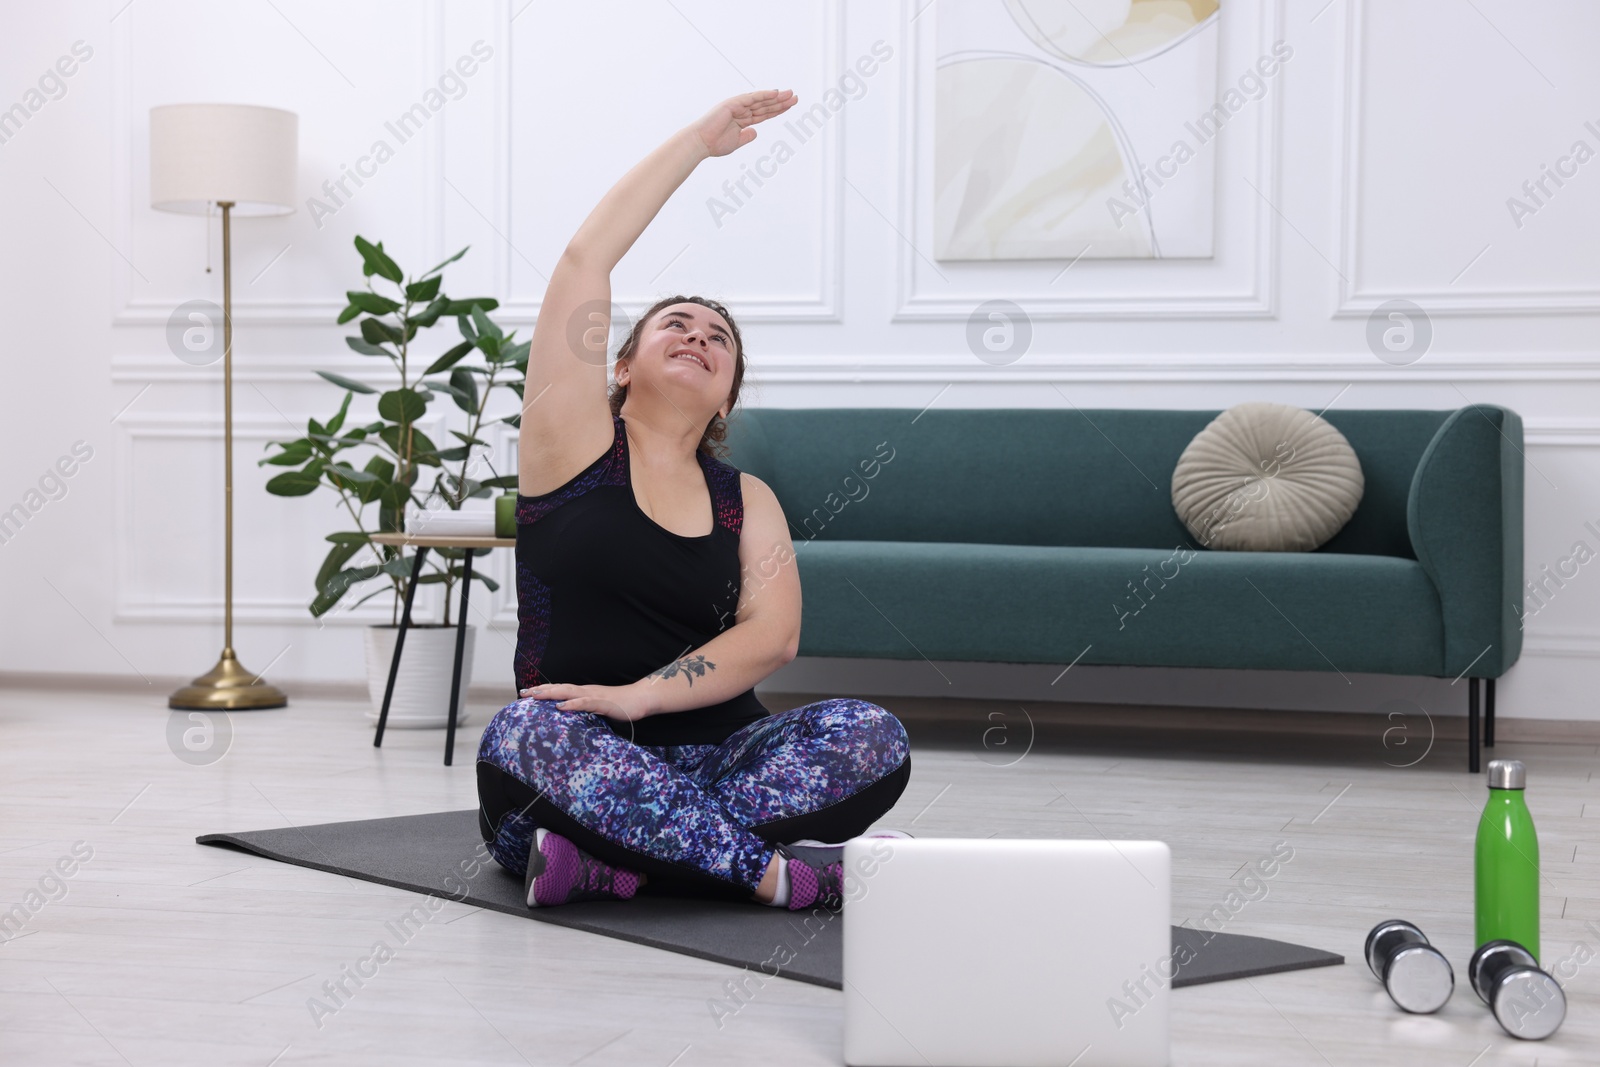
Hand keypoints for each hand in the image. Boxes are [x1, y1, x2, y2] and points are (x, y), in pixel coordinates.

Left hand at [519, 681, 654, 721]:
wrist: (641, 698)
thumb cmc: (621, 705)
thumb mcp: (599, 709)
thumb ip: (586, 711)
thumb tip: (573, 717)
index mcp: (584, 693)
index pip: (560, 690)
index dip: (544, 690)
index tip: (527, 693)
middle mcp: (586, 691)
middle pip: (559, 688)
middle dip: (541, 690)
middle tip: (523, 693)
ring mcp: (594, 696)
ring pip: (568, 692)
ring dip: (551, 693)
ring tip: (536, 695)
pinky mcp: (603, 702)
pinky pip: (585, 703)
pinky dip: (572, 704)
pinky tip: (561, 706)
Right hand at [690, 89, 797, 157]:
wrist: (700, 143)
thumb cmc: (714, 143)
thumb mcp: (736, 142)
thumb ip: (747, 136)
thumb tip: (756, 132)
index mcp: (743, 120)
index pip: (764, 113)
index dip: (777, 110)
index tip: (789, 106)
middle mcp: (741, 110)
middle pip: (765, 105)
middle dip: (780, 102)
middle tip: (795, 97)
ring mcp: (737, 106)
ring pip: (760, 100)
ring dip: (776, 97)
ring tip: (790, 94)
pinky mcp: (733, 103)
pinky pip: (751, 98)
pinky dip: (763, 95)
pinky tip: (775, 93)